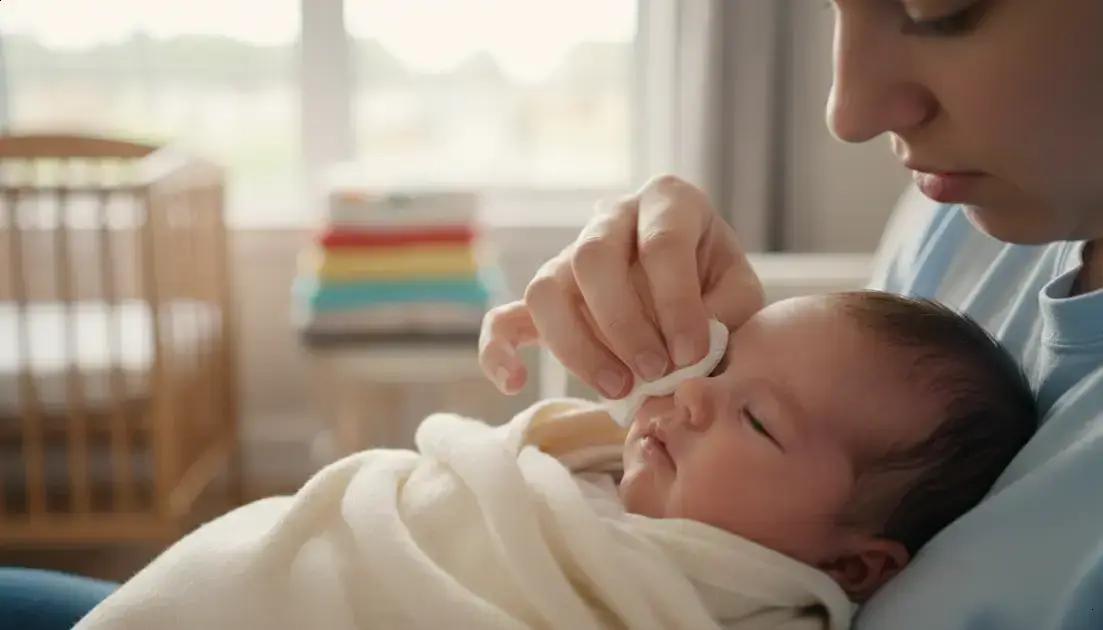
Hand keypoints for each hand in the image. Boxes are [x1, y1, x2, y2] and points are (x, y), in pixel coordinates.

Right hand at [479, 175, 764, 397]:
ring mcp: (570, 255)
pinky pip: (505, 319)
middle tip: (654, 372)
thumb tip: (681, 362)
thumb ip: (723, 320)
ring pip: (546, 288)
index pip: (660, 244)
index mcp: (668, 201)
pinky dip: (499, 352)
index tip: (693, 354)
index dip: (676, 303)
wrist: (701, 292)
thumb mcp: (741, 294)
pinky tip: (513, 383)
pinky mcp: (548, 298)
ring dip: (578, 345)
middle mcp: (612, 218)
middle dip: (622, 324)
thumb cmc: (722, 290)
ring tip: (617, 388)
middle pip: (592, 258)